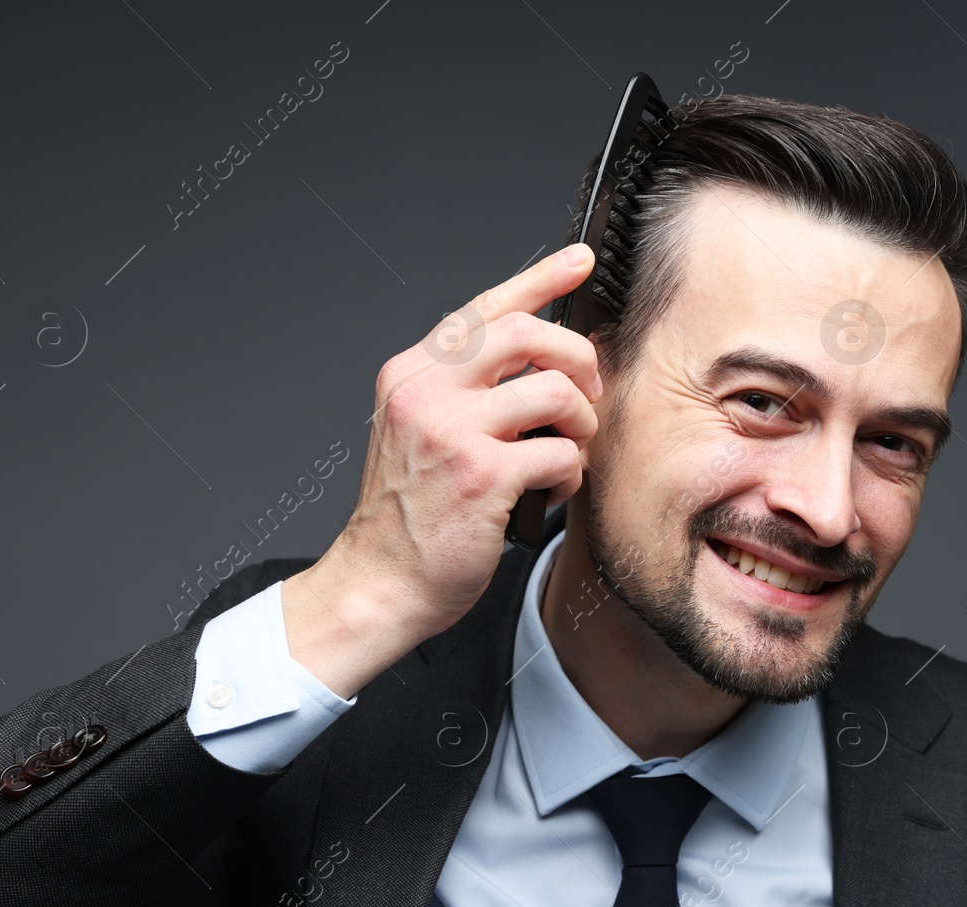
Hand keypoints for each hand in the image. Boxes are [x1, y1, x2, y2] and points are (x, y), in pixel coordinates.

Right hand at [281, 243, 600, 696]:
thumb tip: (539, 359)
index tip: (578, 262)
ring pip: (556, 391)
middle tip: (588, 392)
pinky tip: (552, 493)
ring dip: (582, 424)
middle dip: (578, 359)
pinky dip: (571, 475)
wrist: (378, 584)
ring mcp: (452, 430)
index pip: (484, 308)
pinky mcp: (482, 475)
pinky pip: (561, 454)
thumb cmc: (408, 519)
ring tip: (570, 452)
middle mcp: (426, 391)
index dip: (540, 279)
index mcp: (411, 374)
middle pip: (529, 334)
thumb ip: (463, 391)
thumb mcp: (420, 434)